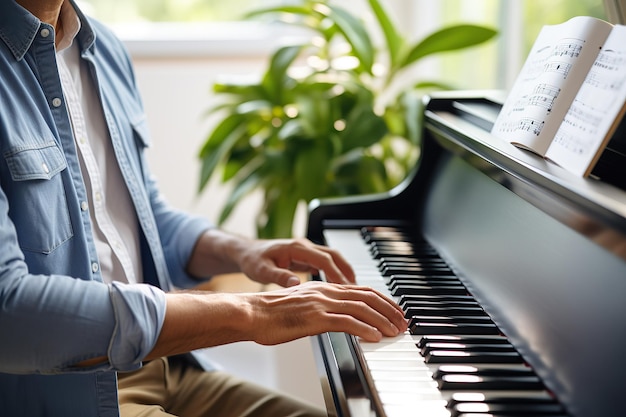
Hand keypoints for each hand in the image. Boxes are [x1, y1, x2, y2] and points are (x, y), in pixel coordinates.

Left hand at [237, 238, 355, 286]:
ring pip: (332, 258)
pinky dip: (334, 273)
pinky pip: (325, 263)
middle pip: (334, 255)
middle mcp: (304, 246)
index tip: (346, 288)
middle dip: (347, 271)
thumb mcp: (261, 271)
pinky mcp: (304, 257)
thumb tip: (296, 284)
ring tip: (352, 290)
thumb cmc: (252, 261)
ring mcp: (305, 250)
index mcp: (296, 247)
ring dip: (343, 271)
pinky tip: (338, 287)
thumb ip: (278, 277)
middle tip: (356, 290)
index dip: (336, 273)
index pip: (323, 259)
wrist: (246, 252)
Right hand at [242, 281, 406, 344]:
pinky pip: (346, 322)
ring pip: (361, 308)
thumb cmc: (272, 313)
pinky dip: (364, 329)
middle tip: (403, 322)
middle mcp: (325, 291)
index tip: (395, 311)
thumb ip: (321, 308)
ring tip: (395, 331)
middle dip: (389, 309)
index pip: (361, 290)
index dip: (382, 300)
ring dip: (382, 320)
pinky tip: (375, 337)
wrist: (251, 312)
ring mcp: (321, 303)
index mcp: (323, 288)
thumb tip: (337, 317)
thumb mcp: (301, 305)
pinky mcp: (314, 317)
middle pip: (367, 296)